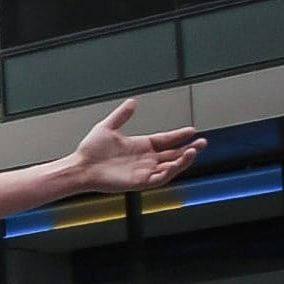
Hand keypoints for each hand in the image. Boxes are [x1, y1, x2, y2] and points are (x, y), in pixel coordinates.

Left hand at [69, 99, 202, 193]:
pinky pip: (161, 178)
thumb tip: (133, 101)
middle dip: (190, 149)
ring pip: (171, 167)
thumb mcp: (107, 127)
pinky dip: (172, 171)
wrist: (80, 166)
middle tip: (203, 142)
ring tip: (194, 150)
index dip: (179, 136)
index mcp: (140, 146)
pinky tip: (178, 161)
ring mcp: (144, 171)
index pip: (166, 140)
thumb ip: (121, 115)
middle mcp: (145, 159)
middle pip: (174, 154)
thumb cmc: (90, 150)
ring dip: (184, 160)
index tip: (192, 130)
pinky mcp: (140, 182)